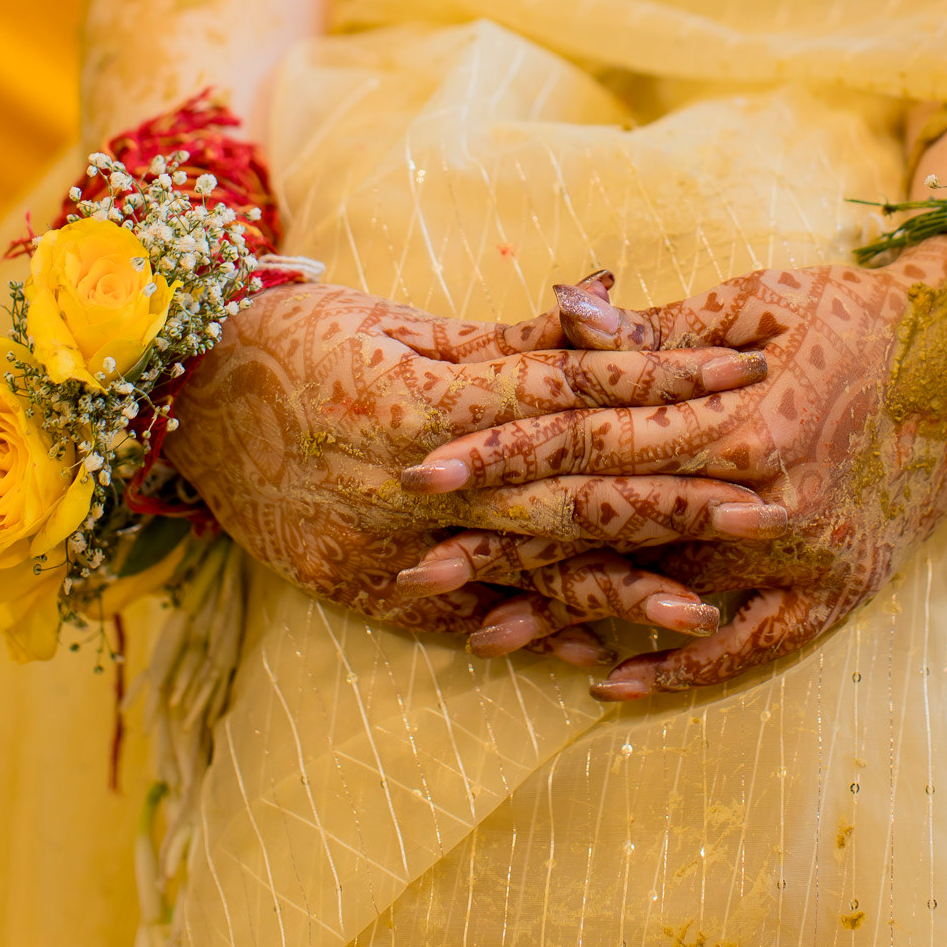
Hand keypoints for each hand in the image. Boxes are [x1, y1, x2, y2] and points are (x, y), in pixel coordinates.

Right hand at [169, 279, 781, 661]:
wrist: (181, 401)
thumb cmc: (298, 337)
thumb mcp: (401, 321)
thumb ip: (508, 336)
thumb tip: (609, 299)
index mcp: (429, 395)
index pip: (570, 392)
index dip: (661, 388)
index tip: (739, 380)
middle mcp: (416, 479)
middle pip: (566, 490)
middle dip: (669, 496)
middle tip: (764, 500)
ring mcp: (390, 546)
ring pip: (525, 568)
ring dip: (618, 586)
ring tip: (702, 606)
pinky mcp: (369, 592)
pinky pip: (467, 618)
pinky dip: (535, 631)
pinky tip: (598, 647)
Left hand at [399, 241, 946, 692]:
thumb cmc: (851, 313)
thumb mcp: (755, 302)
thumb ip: (654, 328)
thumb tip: (556, 308)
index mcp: (744, 419)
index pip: (599, 442)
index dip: (509, 454)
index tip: (430, 468)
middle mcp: (770, 501)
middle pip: (613, 530)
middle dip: (510, 545)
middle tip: (420, 563)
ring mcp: (805, 558)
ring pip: (664, 598)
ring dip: (568, 616)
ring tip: (482, 637)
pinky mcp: (835, 592)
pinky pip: (747, 649)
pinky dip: (677, 670)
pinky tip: (604, 681)